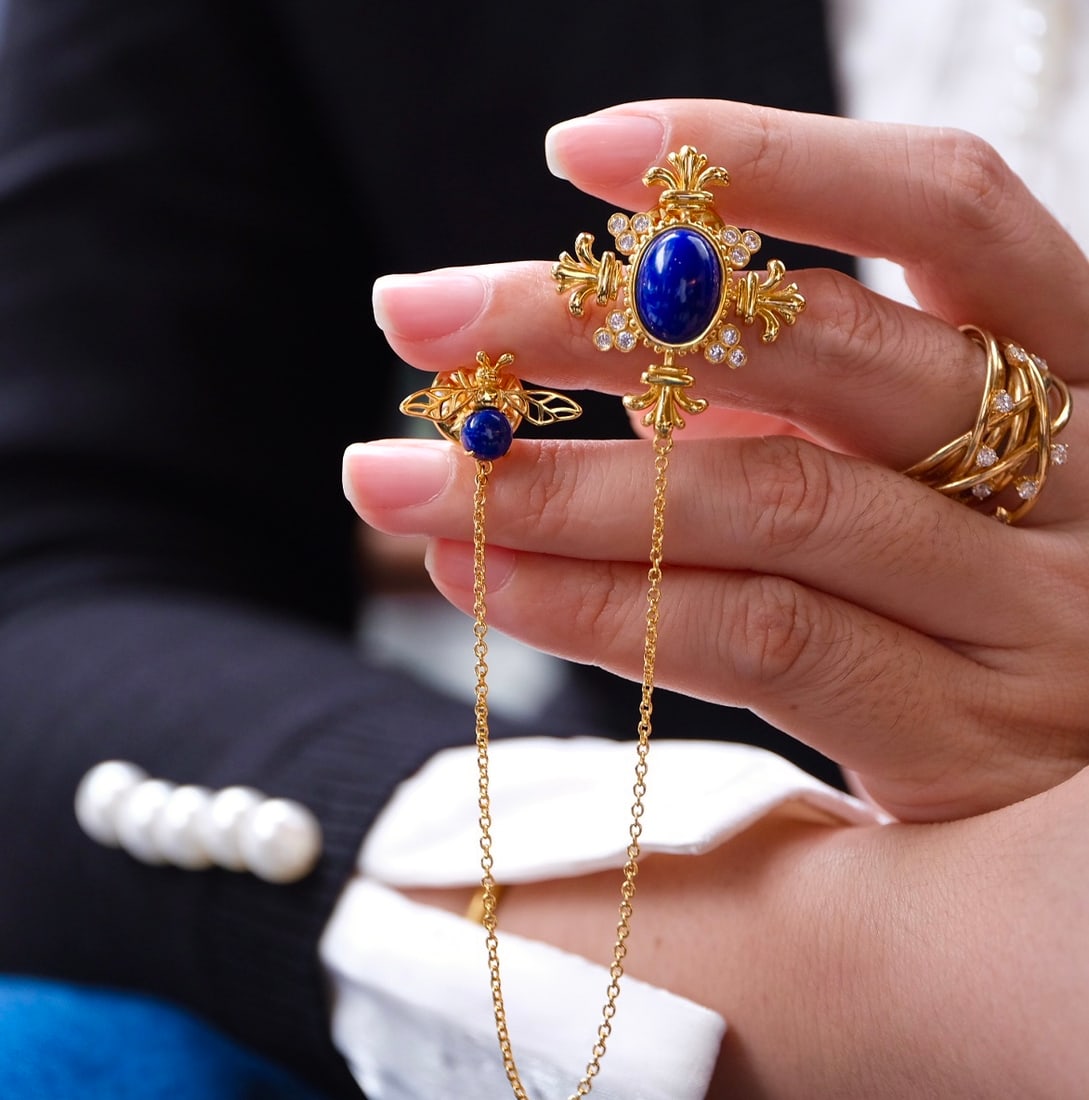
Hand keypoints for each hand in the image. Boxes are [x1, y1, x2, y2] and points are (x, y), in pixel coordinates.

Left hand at [347, 100, 1088, 821]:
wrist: (1082, 797)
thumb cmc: (981, 592)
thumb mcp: (916, 466)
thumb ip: (801, 407)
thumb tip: (611, 371)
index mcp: (1073, 358)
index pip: (942, 209)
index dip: (771, 159)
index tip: (580, 151)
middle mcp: (1072, 467)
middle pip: (817, 351)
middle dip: (590, 325)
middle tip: (415, 316)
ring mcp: (1023, 609)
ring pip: (772, 505)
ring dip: (561, 486)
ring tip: (403, 478)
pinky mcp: (957, 737)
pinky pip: (758, 645)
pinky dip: (602, 606)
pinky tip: (484, 574)